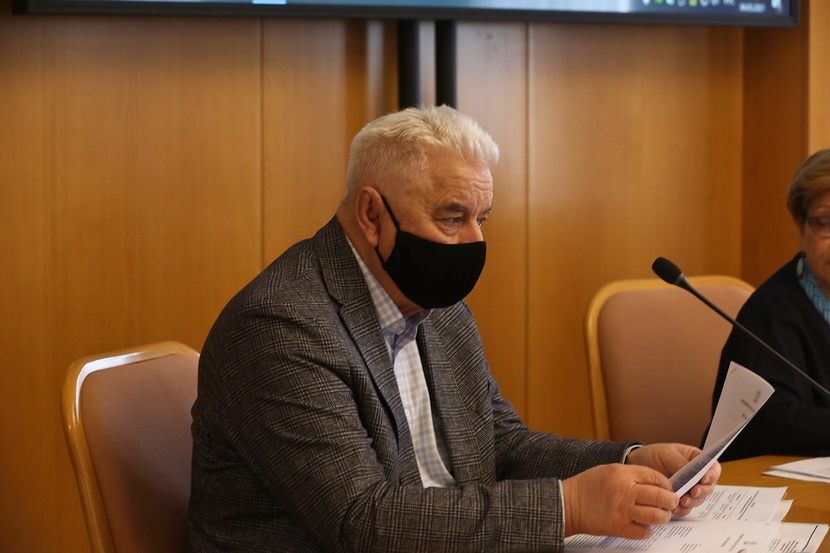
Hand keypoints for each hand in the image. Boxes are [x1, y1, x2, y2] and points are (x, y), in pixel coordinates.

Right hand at [561, 463, 677, 539]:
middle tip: (672, 503)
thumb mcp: (609, 470)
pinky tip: (645, 526)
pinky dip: (648, 530)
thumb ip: (631, 474)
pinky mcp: (618, 527)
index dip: (667, 484)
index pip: (656, 477)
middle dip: (671, 501)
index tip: (668, 489)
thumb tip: (655, 483)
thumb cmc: (588, 485)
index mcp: (623, 473)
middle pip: (660, 496)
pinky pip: (643, 531)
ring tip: (662, 516)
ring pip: (656, 516)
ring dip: (663, 517)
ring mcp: (623, 510)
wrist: (569, 503)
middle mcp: (626, 491)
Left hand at [626, 443, 720, 516]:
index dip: (712, 474)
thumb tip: (690, 471)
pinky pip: (685, 508)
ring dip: (693, 501)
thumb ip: (679, 462)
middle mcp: (696, 476)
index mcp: (697, 460)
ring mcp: (688, 489)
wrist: (638, 465)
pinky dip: (682, 509)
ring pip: (699, 499)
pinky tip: (675, 508)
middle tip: (694, 492)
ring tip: (682, 500)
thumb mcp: (666, 453)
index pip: (713, 468)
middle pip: (709, 487)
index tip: (704, 478)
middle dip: (703, 491)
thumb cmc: (654, 455)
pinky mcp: (679, 499)